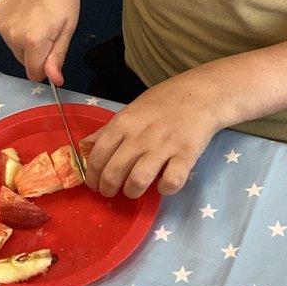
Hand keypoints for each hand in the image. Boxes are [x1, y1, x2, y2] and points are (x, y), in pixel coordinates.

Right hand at [0, 0, 79, 83]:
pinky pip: (6, 33)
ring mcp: (0, 25)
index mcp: (33, 41)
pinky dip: (15, 28)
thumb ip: (57, 57)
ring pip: (14, 47)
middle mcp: (12, 35)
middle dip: (36, 52)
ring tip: (37, 16)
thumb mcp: (68, 28)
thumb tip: (54, 81)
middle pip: (24, 60)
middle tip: (49, 28)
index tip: (53, 51)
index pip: (34, 73)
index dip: (45, 67)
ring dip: (24, 40)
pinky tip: (25, 10)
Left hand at [83, 72, 223, 198]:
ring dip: (132, 191)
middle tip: (111, 191)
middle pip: (114, 172)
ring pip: (137, 181)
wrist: (202, 93)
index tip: (94, 184)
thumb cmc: (164, 102)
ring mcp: (163, 146)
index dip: (91, 175)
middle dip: (108, 188)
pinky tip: (163, 185)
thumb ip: (108, 130)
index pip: (97, 155)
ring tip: (133, 190)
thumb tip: (84, 147)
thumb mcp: (130, 110)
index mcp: (124, 123)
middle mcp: (140, 136)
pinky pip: (171, 182)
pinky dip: (165, 189)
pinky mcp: (186, 155)